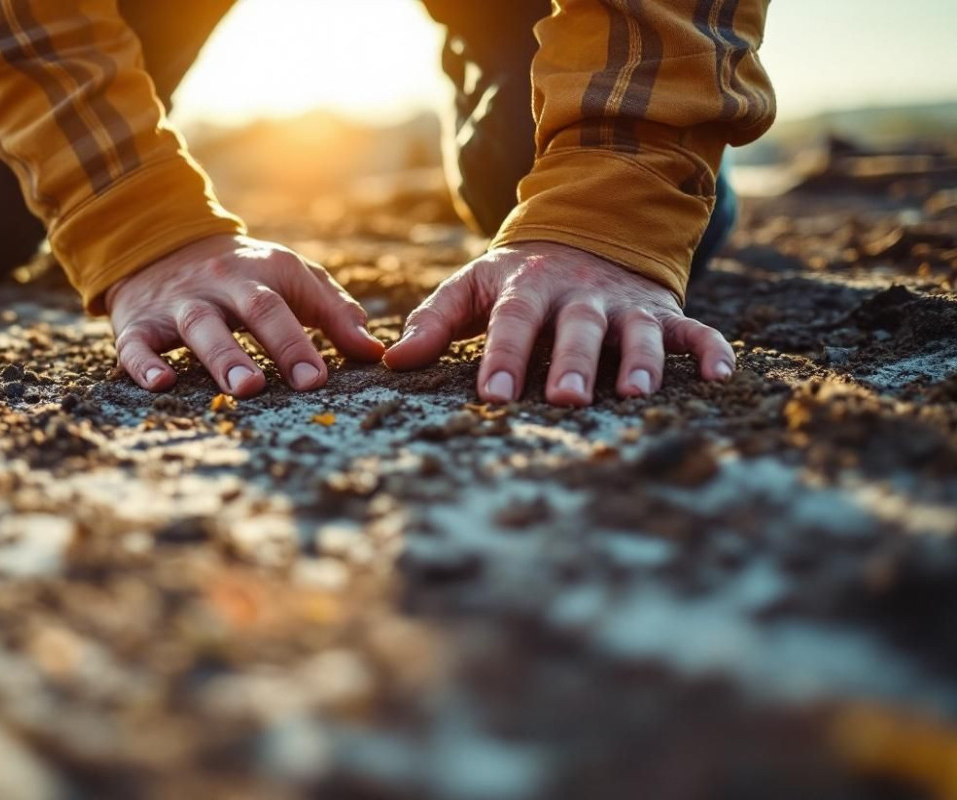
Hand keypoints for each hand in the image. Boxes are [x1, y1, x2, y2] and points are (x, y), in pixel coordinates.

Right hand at [105, 234, 384, 396]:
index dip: (305, 341)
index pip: (288, 303)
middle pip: (253, 308)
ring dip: (223, 356)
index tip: (320, 379)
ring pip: (199, 326)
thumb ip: (334, 312)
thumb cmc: (242, 274)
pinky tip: (161, 384)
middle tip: (301, 383)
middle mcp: (221, 285)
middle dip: (279, 344)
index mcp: (261, 273)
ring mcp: (178, 304)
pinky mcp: (137, 323)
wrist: (156, 244)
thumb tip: (373, 351)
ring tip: (243, 387)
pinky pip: (137, 344)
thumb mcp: (290, 278)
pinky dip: (145, 364)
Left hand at [382, 242, 734, 405]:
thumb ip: (433, 321)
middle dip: (574, 363)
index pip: (513, 322)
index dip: (504, 357)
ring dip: (639, 361)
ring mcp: (625, 304)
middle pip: (577, 329)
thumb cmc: (517, 279)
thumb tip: (391, 361)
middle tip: (568, 399)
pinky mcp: (663, 313)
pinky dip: (711, 350)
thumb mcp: (473, 287)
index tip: (494, 395)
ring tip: (637, 393)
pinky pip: (694, 331)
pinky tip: (723, 377)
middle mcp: (579, 294)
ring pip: (635, 332)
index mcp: (528, 287)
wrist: (588, 231)